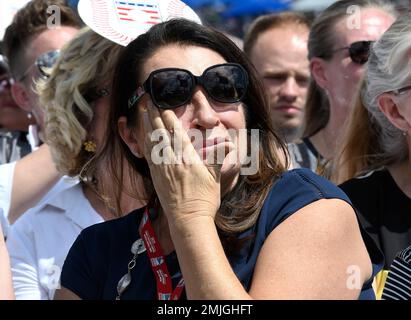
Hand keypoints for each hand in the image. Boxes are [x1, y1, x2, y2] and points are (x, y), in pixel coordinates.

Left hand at [142, 103, 232, 224]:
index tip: (164, 105)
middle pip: (160, 134)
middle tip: (148, 101)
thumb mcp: (214, 177)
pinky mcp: (156, 177)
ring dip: (146, 126)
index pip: (176, 133)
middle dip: (154, 116)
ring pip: (151, 142)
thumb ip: (218, 157)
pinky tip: (142, 136)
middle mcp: (172, 161)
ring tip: (142, 113)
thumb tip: (229, 144)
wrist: (188, 220)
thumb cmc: (204, 200)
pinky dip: (144, 143)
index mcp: (187, 159)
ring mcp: (162, 169)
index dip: (169, 118)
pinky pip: (148, 155)